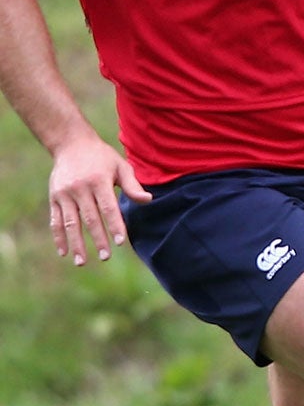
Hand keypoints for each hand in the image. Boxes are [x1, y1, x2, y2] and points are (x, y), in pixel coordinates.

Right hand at [48, 133, 151, 266]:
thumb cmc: (102, 158)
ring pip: (70, 223)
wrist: (71, 144)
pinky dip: (58, 237)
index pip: (108, 207)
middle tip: (106, 257)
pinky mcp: (54, 198)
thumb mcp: (120, 166)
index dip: (115, 225)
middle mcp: (80, 188)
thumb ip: (133, 185)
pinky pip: (56, 220)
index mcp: (98, 181)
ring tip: (82, 262)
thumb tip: (148, 201)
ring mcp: (64, 194)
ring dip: (76, 244)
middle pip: (90, 218)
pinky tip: (64, 252)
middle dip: (98, 239)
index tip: (121, 242)